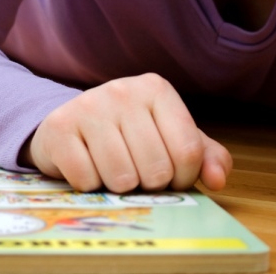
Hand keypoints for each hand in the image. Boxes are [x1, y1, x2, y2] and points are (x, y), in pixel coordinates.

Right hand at [27, 73, 231, 191]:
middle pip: (156, 169)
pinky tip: (85, 165)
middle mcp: (121, 90)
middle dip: (148, 184)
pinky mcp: (58, 127)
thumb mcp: (170, 139)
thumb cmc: (126, 136)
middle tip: (135, 171)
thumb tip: (216, 180)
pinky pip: (87, 179)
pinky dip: (88, 185)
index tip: (168, 176)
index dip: (182, 178)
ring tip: (110, 169)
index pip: (188, 151)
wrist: (67, 128)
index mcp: (155, 89)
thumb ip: (204, 156)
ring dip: (118, 187)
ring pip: (122, 178)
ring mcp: (87, 105)